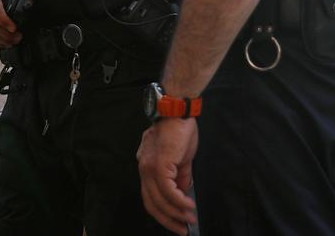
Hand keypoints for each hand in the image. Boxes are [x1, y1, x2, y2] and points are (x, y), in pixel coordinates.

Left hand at [137, 118, 198, 234]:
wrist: (178, 111)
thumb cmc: (179, 129)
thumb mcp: (181, 158)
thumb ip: (180, 177)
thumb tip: (183, 195)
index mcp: (146, 167)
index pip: (150, 197)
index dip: (163, 213)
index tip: (176, 223)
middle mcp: (144, 169)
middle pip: (152, 204)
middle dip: (168, 220)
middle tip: (183, 229)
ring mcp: (149, 168)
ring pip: (159, 200)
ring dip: (176, 213)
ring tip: (190, 218)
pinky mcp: (159, 165)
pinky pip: (168, 191)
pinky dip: (178, 201)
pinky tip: (189, 205)